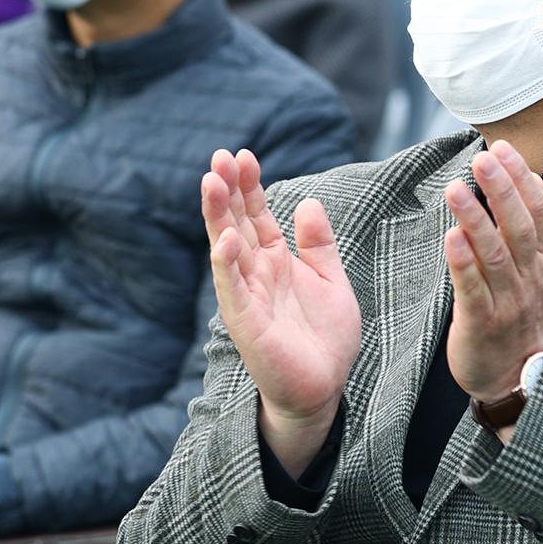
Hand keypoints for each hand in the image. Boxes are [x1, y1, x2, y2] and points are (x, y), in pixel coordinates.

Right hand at [202, 148, 361, 473]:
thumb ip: (319, 245)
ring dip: (218, 216)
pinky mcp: (246, 322)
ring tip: (211, 182)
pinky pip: (232, 289)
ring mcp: (247, 296)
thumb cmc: (325, 340)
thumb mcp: (331, 282)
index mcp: (276, 261)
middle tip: (220, 156)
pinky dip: (227, 264)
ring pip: (226, 248)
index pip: (256, 215)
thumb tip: (308, 203)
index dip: (250, 186)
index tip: (244, 154)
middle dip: (228, 190)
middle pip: (236, 222)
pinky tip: (226, 240)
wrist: (323, 389)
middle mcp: (256, 273)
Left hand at [444, 141, 542, 439]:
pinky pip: (474, 290)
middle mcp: (528, 279)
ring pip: (495, 255)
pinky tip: (451, 238)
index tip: (504, 148)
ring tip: (457, 188)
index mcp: (540, 263)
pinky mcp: (483, 325)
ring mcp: (508, 303)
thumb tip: (521, 180)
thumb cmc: (514, 319)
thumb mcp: (529, 274)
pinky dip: (464, 263)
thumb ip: (523, 233)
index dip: (521, 179)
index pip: (537, 213)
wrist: (515, 380)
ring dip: (476, 220)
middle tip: (483, 157)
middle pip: (519, 228)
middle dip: (502, 190)